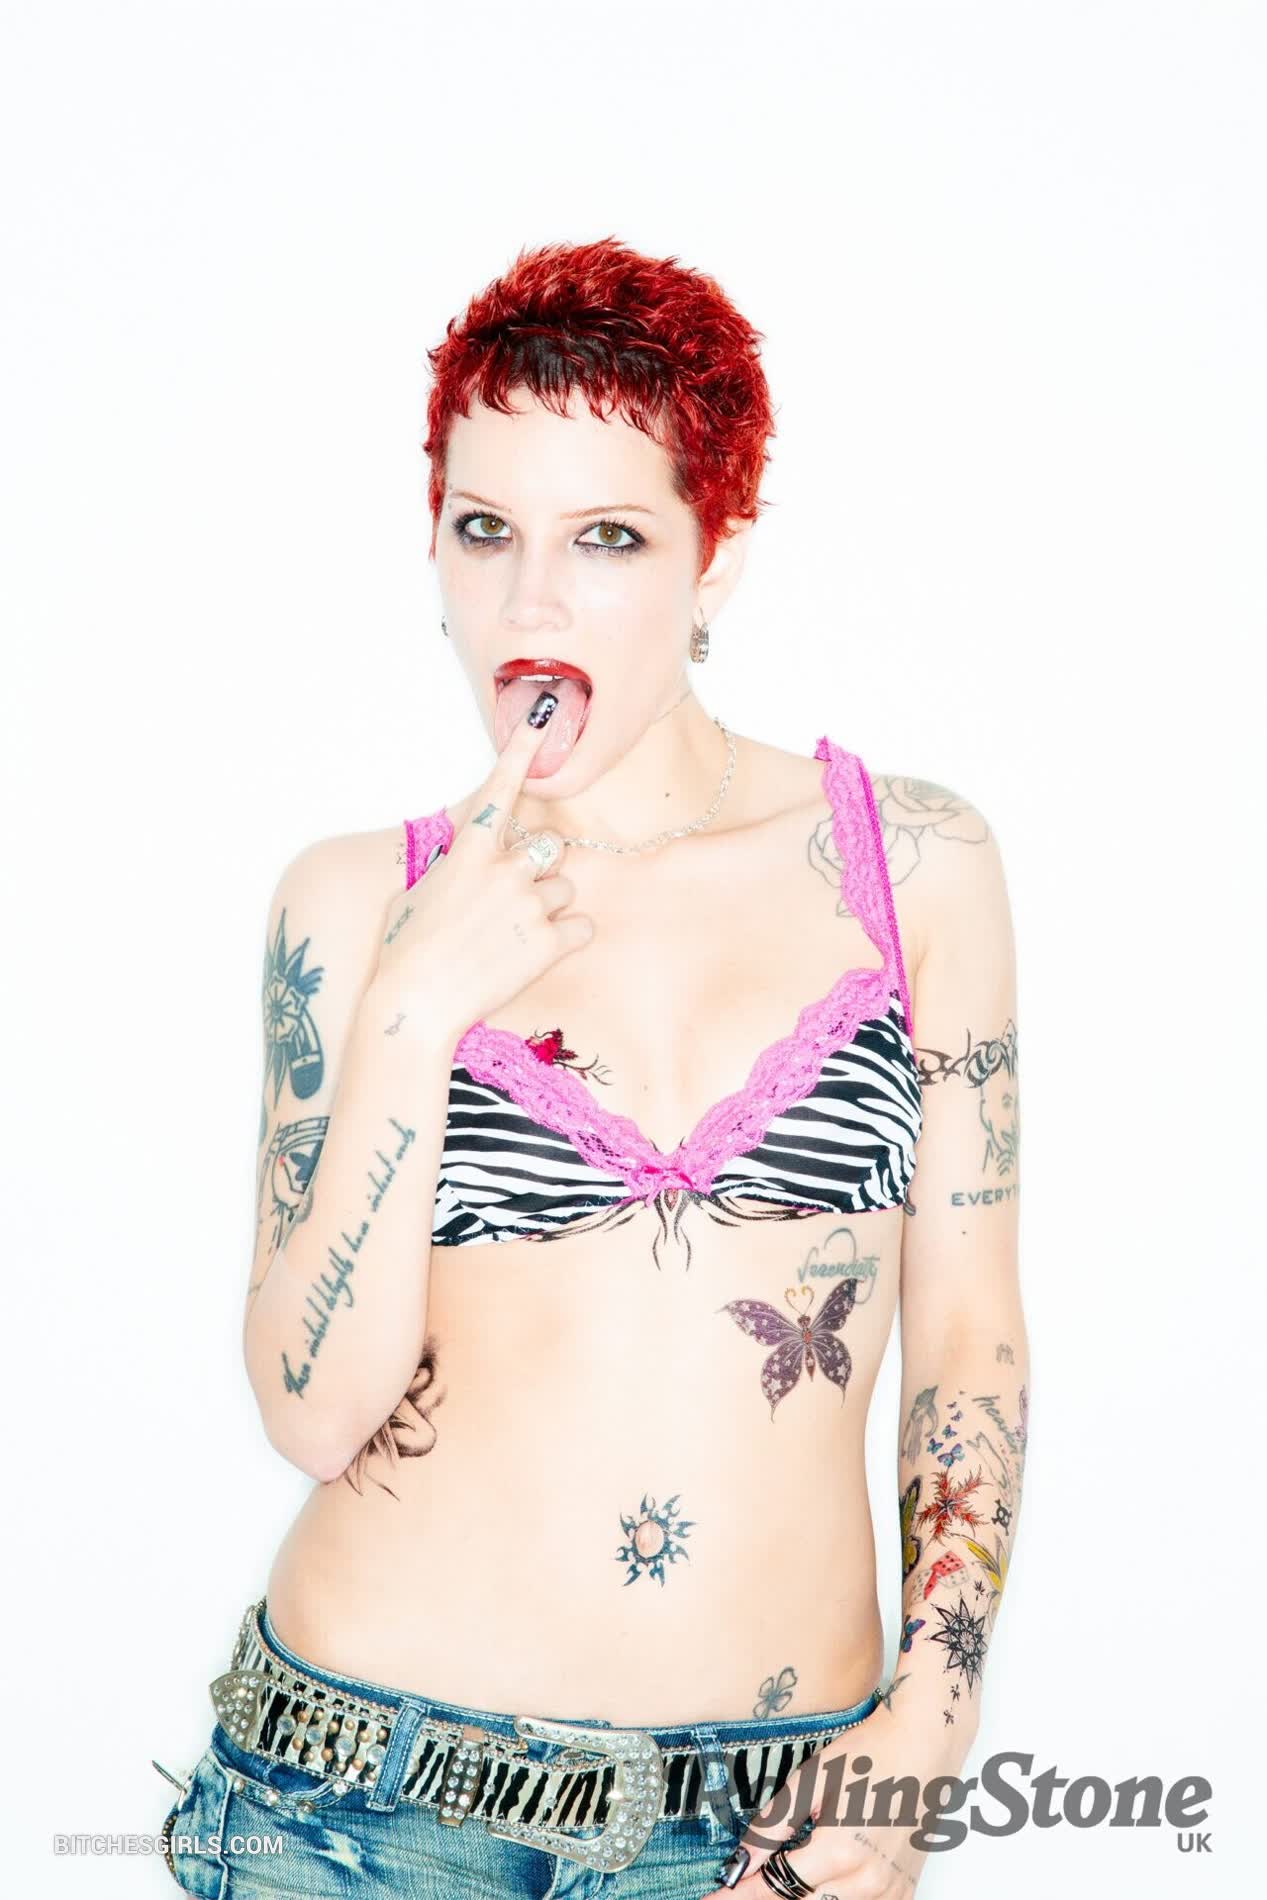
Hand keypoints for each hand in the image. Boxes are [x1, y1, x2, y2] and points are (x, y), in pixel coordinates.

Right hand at [373, 693, 592, 1040]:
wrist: (416, 1004)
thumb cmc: (404, 951)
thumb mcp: (415, 894)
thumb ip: (448, 870)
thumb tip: (459, 866)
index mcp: (468, 851)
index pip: (500, 789)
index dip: (522, 751)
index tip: (543, 718)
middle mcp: (504, 869)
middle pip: (551, 846)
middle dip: (540, 867)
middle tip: (515, 898)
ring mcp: (529, 903)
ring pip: (564, 888)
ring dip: (548, 907)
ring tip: (513, 936)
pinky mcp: (548, 941)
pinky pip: (581, 926)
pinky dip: (566, 938)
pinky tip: (535, 954)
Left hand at [702, 1718, 949, 1899]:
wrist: (925, 1744)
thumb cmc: (869, 1753)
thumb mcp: (811, 1782)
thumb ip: (772, 1828)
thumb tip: (739, 1865)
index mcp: (838, 1853)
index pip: (773, 1891)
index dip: (737, 1898)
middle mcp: (865, 1883)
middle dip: (769, 1896)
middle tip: (747, 1883)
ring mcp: (888, 1893)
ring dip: (802, 1896)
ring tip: (787, 1870)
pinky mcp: (904, 1893)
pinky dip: (836, 1899)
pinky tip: (823, 1883)